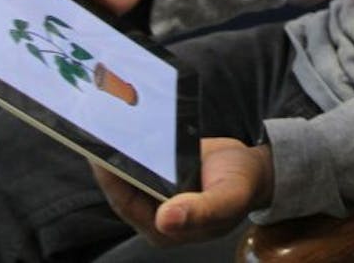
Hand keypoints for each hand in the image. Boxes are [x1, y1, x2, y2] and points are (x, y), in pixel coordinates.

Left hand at [92, 137, 273, 246]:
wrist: (256, 169)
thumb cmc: (244, 186)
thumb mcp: (229, 198)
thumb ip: (201, 211)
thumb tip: (164, 220)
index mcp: (166, 230)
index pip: (126, 204)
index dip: (111, 180)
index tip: (99, 154)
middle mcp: (155, 213)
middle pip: (122, 186)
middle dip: (110, 161)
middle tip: (97, 132)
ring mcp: (157, 192)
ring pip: (128, 171)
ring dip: (119, 150)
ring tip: (106, 123)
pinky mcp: (161, 173)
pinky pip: (141, 159)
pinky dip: (134, 144)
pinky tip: (127, 125)